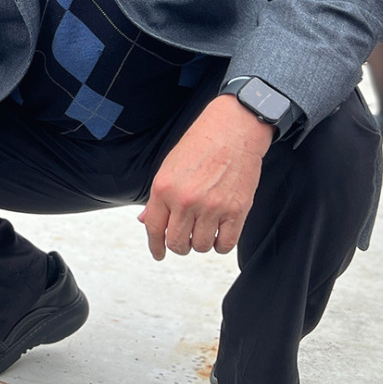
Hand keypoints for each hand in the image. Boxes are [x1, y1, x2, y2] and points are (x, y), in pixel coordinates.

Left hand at [139, 95, 272, 259]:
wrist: (233, 129)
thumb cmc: (200, 145)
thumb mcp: (169, 167)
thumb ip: (158, 198)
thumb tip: (146, 221)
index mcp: (164, 188)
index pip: (154, 229)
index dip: (155, 246)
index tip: (159, 254)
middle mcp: (185, 200)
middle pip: (178, 243)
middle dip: (179, 246)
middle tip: (184, 240)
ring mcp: (212, 207)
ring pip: (201, 246)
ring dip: (201, 244)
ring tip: (203, 231)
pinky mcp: (236, 210)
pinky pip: (225, 244)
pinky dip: (221, 245)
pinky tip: (219, 235)